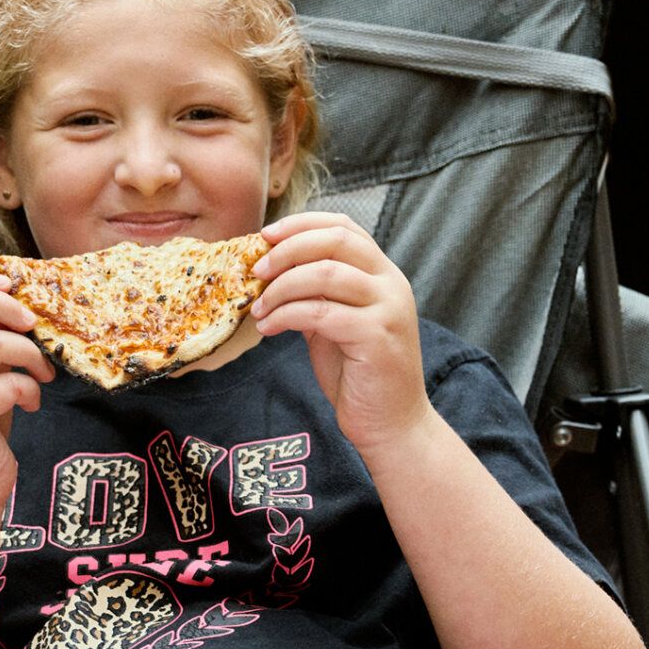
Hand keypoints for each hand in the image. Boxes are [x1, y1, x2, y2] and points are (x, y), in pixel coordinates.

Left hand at [252, 214, 435, 453]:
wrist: (391, 424)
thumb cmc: (360, 374)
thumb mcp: (333, 323)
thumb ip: (314, 294)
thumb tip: (269, 271)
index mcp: (383, 274)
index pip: (344, 227)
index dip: (301, 224)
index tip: (265, 235)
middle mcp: (391, 284)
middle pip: (336, 241)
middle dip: (288, 250)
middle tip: (257, 271)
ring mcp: (387, 309)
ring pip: (324, 274)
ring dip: (281, 287)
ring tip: (259, 309)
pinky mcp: (376, 337)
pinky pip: (320, 313)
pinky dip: (285, 316)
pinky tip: (269, 329)